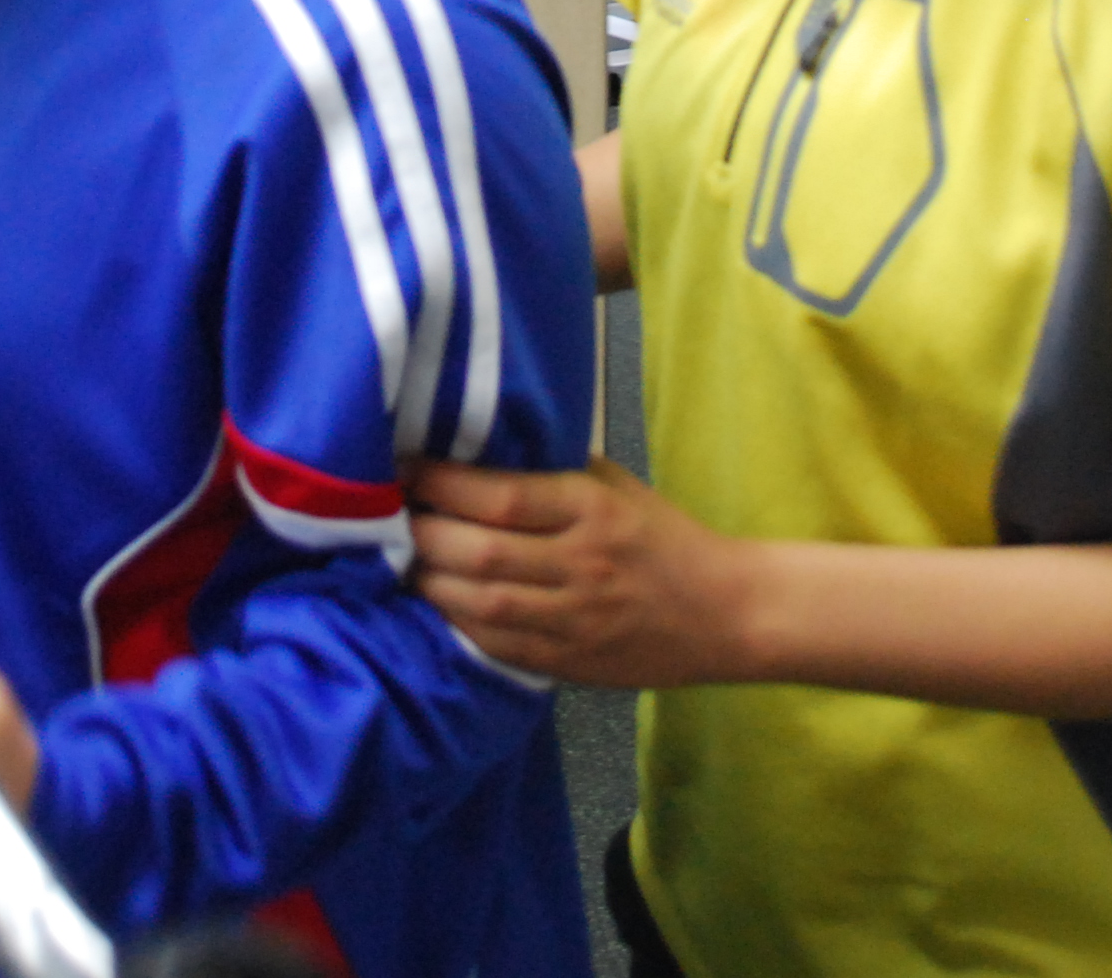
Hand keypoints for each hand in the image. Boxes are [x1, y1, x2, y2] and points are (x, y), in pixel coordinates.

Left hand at [406, 456, 754, 688]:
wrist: (725, 614)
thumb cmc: (663, 538)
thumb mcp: (616, 487)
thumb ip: (553, 471)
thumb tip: (477, 449)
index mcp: (591, 509)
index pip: (500, 495)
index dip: (440, 482)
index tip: (404, 468)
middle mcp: (580, 563)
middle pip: (478, 552)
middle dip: (421, 534)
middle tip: (387, 517)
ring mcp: (573, 619)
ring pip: (479, 604)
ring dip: (428, 583)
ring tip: (400, 561)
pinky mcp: (568, 663)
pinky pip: (495, 645)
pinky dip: (456, 624)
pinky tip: (433, 605)